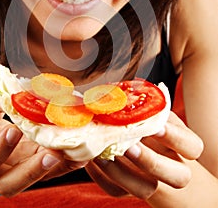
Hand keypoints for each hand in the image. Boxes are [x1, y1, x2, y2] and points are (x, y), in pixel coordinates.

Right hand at [0, 81, 86, 196]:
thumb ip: (2, 96)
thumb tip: (32, 90)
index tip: (12, 131)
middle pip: (9, 184)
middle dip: (32, 170)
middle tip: (51, 153)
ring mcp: (16, 166)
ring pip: (34, 179)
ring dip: (55, 167)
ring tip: (73, 152)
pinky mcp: (34, 160)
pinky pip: (50, 167)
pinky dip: (66, 160)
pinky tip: (81, 148)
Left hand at [85, 112, 203, 198]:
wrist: (152, 155)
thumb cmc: (154, 126)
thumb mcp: (157, 115)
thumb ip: (149, 108)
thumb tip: (123, 92)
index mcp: (185, 146)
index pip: (192, 147)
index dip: (174, 137)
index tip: (155, 126)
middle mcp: (174, 168)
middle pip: (178, 177)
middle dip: (151, 161)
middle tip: (129, 146)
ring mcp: (153, 182)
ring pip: (145, 189)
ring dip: (122, 173)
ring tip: (102, 153)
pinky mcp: (131, 190)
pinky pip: (118, 191)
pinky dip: (102, 177)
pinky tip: (91, 160)